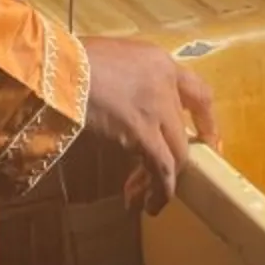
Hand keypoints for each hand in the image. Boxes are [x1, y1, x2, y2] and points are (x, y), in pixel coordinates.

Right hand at [81, 37, 218, 214]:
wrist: (56, 67)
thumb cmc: (69, 60)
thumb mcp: (108, 60)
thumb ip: (126, 80)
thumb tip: (122, 104)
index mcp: (159, 61)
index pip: (198, 92)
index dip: (206, 120)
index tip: (208, 141)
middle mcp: (166, 82)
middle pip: (184, 131)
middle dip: (177, 162)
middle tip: (165, 182)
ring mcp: (157, 106)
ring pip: (176, 154)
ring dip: (164, 183)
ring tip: (147, 203)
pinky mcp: (142, 131)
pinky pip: (161, 168)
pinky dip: (158, 190)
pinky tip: (145, 204)